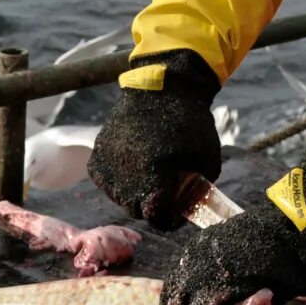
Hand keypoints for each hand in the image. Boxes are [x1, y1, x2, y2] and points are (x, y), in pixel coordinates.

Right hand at [87, 50, 224, 229]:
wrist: (164, 85)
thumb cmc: (191, 123)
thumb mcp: (207, 160)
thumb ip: (198, 192)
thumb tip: (187, 212)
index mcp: (155, 175)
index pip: (157, 218)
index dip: (170, 218)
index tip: (176, 209)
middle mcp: (126, 173)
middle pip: (136, 210)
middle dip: (153, 205)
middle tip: (165, 188)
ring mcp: (109, 162)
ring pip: (118, 197)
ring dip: (134, 193)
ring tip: (149, 173)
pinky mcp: (98, 152)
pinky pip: (105, 181)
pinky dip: (117, 180)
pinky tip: (131, 166)